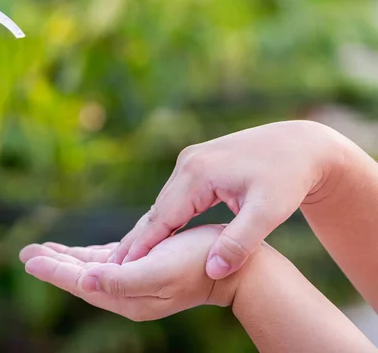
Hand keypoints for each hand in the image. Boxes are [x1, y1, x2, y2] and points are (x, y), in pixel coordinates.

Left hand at [19, 225, 245, 320]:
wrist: (231, 266)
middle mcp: (126, 293)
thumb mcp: (157, 272)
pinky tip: (79, 253)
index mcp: (125, 296)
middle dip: (54, 264)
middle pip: (81, 277)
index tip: (29, 259)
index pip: (80, 283)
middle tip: (27, 253)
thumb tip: (83, 283)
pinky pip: (107, 263)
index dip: (54, 270)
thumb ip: (120, 281)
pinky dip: (89, 257)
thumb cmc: (195, 264)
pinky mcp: (143, 269)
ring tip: (43, 251)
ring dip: (67, 260)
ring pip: (91, 270)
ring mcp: (134, 282)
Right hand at [109, 120, 346, 279]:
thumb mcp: (270, 213)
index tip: (120, 269)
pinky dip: (165, 217)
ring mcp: (191, 160)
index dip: (142, 245)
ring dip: (150, 229)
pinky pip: (175, 196)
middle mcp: (188, 163)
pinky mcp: (198, 163)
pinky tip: (157, 233)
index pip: (162, 218)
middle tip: (112, 267)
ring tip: (129, 255)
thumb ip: (240, 242)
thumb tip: (212, 270)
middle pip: (156, 210)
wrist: (301, 144)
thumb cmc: (289, 178)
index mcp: (199, 174)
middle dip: (137, 240)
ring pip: (164, 203)